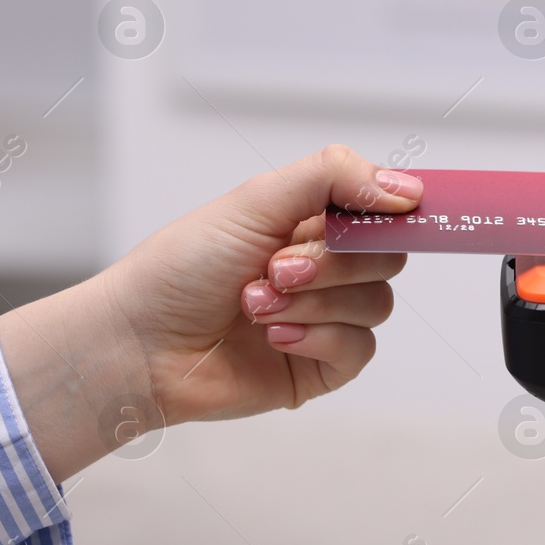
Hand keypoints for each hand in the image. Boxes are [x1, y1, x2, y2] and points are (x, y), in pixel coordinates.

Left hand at [0, 146, 421, 481]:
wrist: (139, 346)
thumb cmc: (180, 270)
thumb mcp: (256, 202)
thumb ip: (333, 178)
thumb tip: (406, 191)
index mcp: (311, 223)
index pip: (381, 208)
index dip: (394, 210)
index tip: (401, 209)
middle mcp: (325, 269)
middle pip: (387, 257)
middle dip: (332, 263)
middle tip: (275, 268)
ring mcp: (326, 319)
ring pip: (376, 304)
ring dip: (315, 303)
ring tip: (255, 306)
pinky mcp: (321, 367)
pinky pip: (360, 349)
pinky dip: (318, 338)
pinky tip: (273, 336)